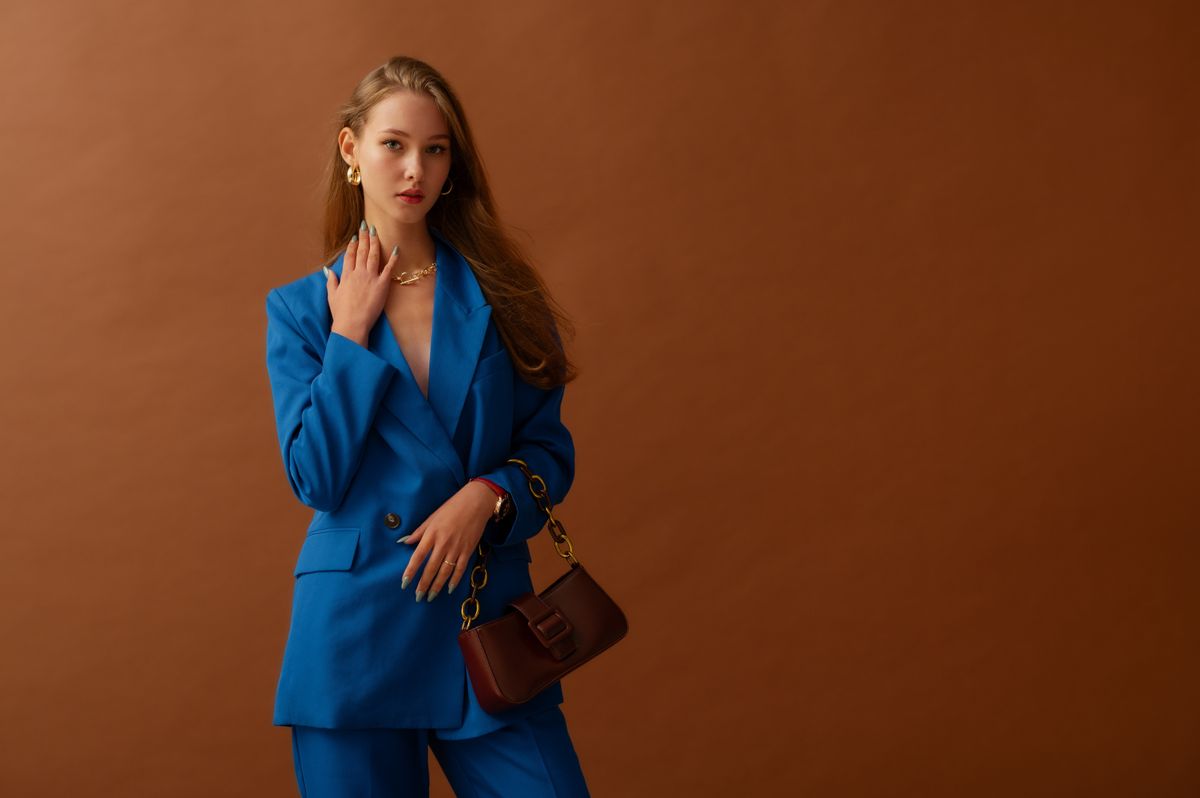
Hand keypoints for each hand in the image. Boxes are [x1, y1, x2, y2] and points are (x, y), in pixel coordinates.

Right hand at [325, 220, 398, 343]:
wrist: (352, 324)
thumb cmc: (341, 313)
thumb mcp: (332, 295)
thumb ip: (331, 281)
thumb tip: (328, 270)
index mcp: (346, 276)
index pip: (349, 256)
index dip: (352, 245)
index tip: (355, 236)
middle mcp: (358, 273)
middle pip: (361, 251)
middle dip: (363, 237)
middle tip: (366, 225)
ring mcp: (370, 278)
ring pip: (373, 255)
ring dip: (375, 242)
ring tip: (376, 230)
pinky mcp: (382, 285)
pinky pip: (388, 269)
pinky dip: (393, 258)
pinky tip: (396, 249)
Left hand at [398, 481, 496, 601]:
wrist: (476, 502)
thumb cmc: (452, 508)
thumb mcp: (432, 517)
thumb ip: (418, 532)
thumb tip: (403, 542)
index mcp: (432, 534)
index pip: (418, 557)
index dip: (411, 571)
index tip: (404, 583)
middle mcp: (443, 543)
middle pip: (431, 568)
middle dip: (423, 585)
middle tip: (418, 597)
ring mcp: (457, 548)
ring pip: (445, 572)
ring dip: (437, 586)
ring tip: (430, 597)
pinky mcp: (468, 550)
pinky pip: (460, 569)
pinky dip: (455, 580)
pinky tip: (450, 589)